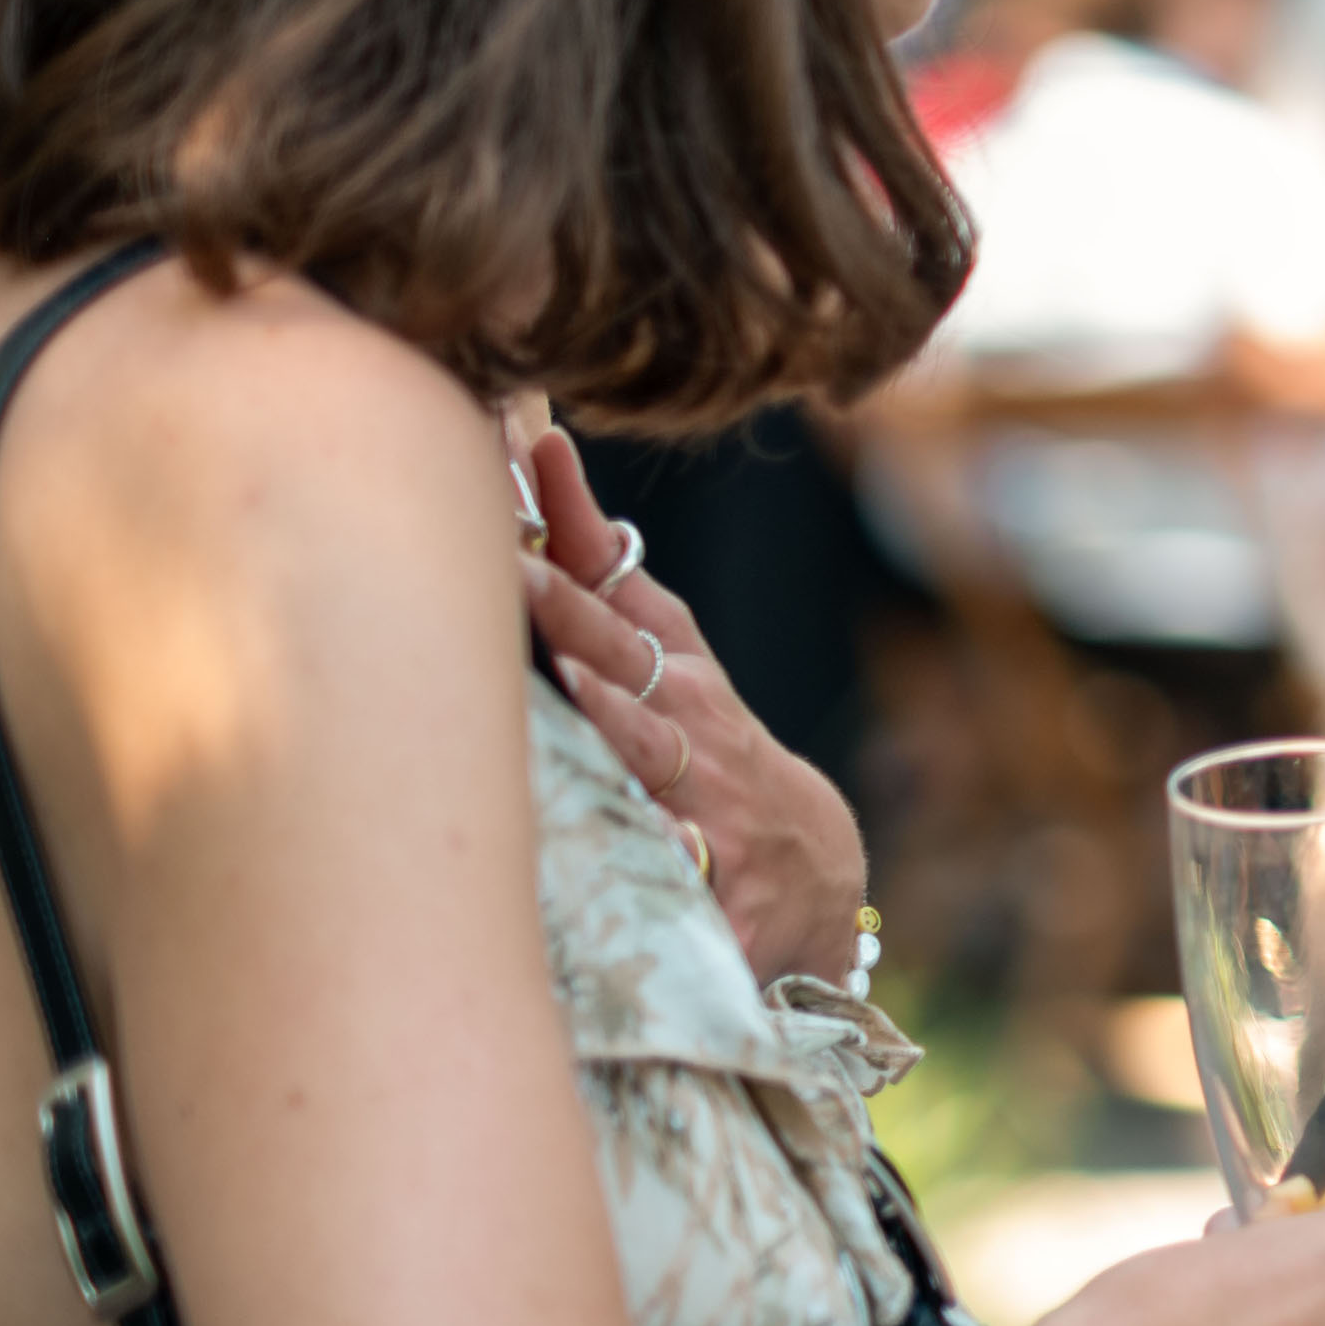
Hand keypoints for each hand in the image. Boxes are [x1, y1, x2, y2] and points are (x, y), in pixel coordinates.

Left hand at [520, 428, 864, 988]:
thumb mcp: (666, 672)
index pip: (615, 579)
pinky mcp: (717, 876)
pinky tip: (653, 837)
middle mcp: (689, 720)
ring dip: (613, 716)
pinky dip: (668, 848)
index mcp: (669, 668)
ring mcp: (706, 796)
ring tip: (575, 683)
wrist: (808, 871)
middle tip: (516, 567)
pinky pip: (683, 862)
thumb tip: (538, 480)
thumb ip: (602, 591)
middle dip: (570, 609)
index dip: (575, 516)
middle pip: (621, 654)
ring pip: (649, 748)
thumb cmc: (708, 759)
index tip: (536, 448)